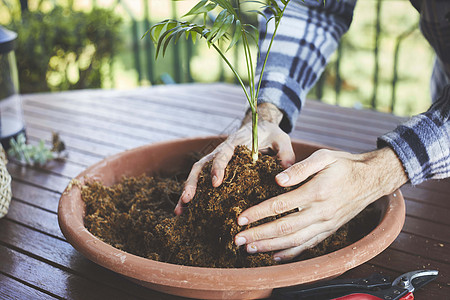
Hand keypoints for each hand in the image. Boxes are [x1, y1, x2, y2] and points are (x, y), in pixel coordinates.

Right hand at [174, 104, 292, 214]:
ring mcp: (216, 158)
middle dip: (193, 182)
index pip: (224, 153)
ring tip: (180, 210)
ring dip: (187, 190)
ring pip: (196, 173)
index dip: (218, 167)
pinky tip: (186, 209)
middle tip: (187, 200)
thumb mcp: (282, 139)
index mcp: (237, 142)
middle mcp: (221, 150)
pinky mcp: (215, 167)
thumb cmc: (271, 134)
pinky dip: (192, 192)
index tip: (216, 183)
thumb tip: (285, 172)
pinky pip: (200, 178)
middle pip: (201, 164)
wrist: (260, 125)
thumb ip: (285, 153)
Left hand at [234, 147, 407, 261]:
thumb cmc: (344, 165)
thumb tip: (277, 180)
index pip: (281, 205)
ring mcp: (326, 224)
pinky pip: (308, 245)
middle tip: (238, 240)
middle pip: (284, 228)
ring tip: (250, 249)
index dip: (258, 213)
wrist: (371, 179)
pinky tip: (276, 257)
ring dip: (270, 247)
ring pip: (294, 240)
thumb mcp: (324, 157)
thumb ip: (300, 168)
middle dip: (259, 235)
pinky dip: (291, 253)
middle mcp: (321, 212)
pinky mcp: (329, 230)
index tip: (240, 218)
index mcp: (316, 192)